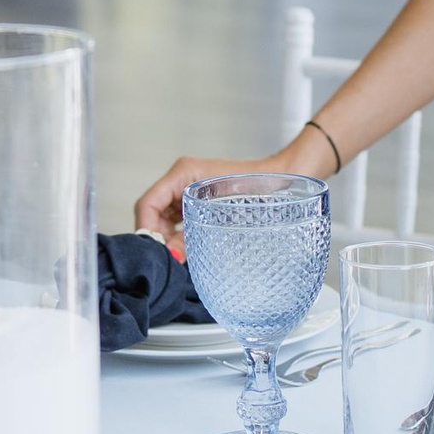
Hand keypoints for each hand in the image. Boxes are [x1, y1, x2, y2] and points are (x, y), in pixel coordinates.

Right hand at [133, 143, 330, 249]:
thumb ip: (193, 234)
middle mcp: (182, 179)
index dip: (146, 230)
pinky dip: (179, 236)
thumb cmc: (262, 187)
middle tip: (169, 261)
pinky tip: (188, 250)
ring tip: (179, 258)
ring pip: (164, 219)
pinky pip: (179, 220)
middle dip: (157, 238)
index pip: (147, 204)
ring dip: (168, 239)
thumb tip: (173, 256)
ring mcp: (190, 189)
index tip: (155, 253)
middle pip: (153, 213)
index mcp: (183, 173)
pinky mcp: (199, 200)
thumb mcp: (223, 214)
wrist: (287, 178)